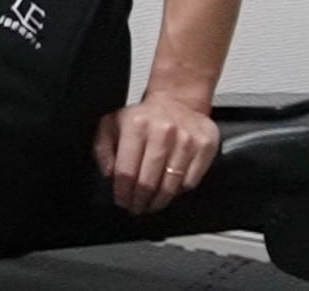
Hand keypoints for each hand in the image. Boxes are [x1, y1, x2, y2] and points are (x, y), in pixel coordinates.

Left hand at [92, 93, 219, 214]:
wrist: (177, 100)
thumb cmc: (144, 117)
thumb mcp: (114, 123)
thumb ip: (104, 148)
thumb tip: (108, 174)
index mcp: (136, 125)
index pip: (126, 170)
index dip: (123, 192)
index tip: (122, 201)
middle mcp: (162, 132)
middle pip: (148, 181)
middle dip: (140, 201)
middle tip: (136, 208)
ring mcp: (185, 140)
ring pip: (170, 186)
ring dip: (159, 201)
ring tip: (151, 204)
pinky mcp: (204, 147)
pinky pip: (190, 182)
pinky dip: (179, 191)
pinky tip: (170, 190)